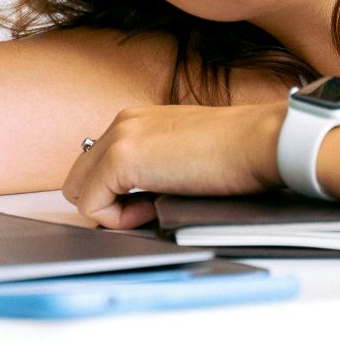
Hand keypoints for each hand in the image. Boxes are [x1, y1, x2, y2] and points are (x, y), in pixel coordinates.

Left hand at [64, 102, 286, 228]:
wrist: (260, 141)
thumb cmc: (239, 153)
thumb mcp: (185, 155)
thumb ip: (156, 168)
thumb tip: (138, 202)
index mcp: (137, 120)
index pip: (97, 165)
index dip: (119, 194)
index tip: (154, 203)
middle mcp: (122, 123)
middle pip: (80, 177)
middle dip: (108, 202)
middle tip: (151, 210)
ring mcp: (118, 139)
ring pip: (79, 190)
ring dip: (114, 210)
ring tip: (156, 208)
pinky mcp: (120, 160)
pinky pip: (91, 205)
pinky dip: (118, 219)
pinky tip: (155, 210)